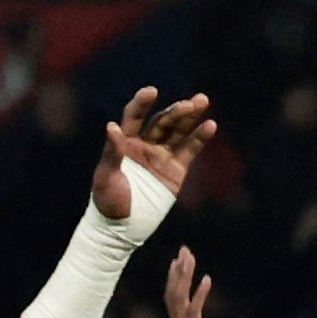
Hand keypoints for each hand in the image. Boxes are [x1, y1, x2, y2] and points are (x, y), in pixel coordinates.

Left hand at [93, 85, 213, 222]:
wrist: (123, 226)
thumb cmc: (108, 201)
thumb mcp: (106, 177)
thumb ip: (112, 152)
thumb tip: (112, 126)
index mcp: (124, 142)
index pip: (134, 116)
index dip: (142, 103)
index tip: (152, 91)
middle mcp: (144, 144)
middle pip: (162, 121)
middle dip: (176, 111)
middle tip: (191, 103)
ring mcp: (161, 156)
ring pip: (178, 131)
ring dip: (190, 117)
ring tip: (202, 101)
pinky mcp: (176, 171)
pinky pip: (189, 151)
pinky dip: (199, 138)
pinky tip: (210, 125)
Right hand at [161, 249, 219, 317]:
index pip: (174, 296)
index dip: (175, 278)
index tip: (179, 260)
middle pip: (174, 290)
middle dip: (179, 268)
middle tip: (184, 249)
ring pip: (179, 295)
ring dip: (184, 275)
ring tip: (189, 256)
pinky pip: (195, 309)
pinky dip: (200, 293)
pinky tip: (207, 279)